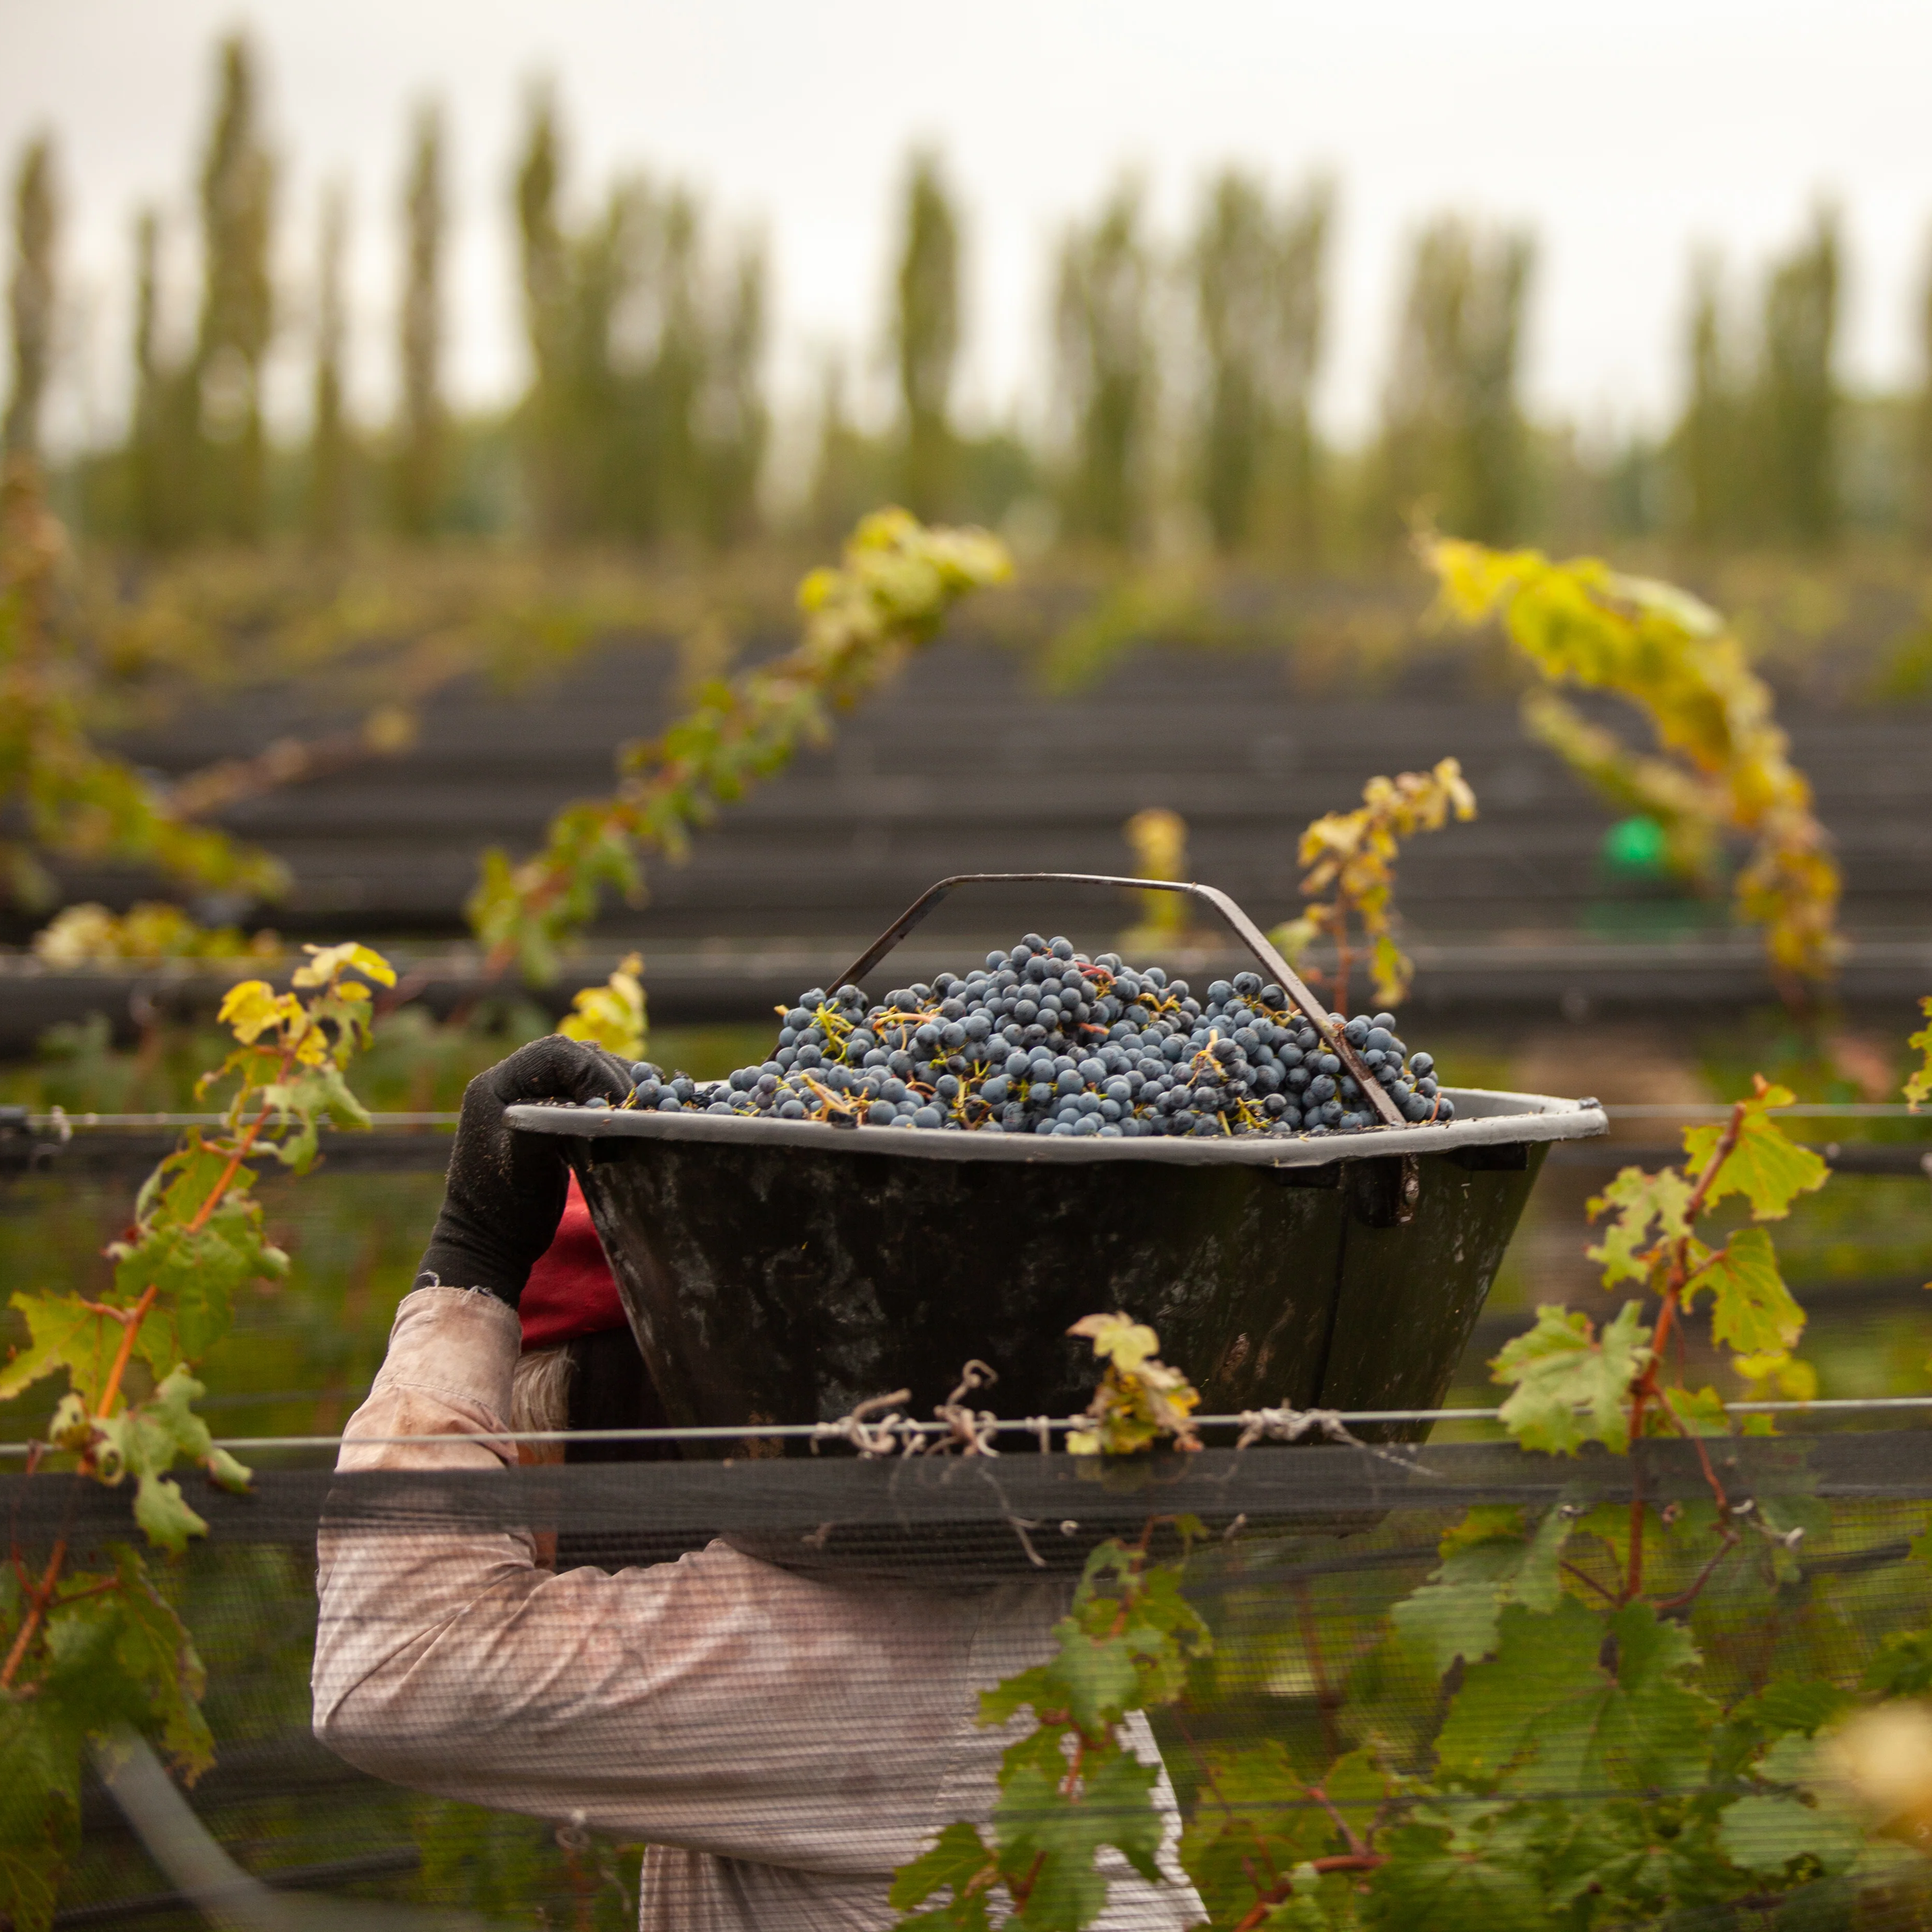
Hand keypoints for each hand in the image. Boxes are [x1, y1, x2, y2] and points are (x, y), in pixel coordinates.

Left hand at [415, 1035, 633, 1306]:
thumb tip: (590, 1102)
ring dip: (617, 1084)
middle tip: (637, 1107)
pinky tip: (634, 1110)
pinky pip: (586, 1090)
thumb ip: (546, 1127)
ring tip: (643, 1106)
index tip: (616, 1103)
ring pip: (585, 1069)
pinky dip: (612, 1097)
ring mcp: (531, 1096)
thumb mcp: (522, 1169)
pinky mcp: (549, 1112)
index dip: (592, 1070)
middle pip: (573, 1056)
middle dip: (610, 1076)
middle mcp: (511, 1082)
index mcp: (495, 1086)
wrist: (490, 1242)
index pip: (554, 1054)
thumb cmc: (502, 1211)